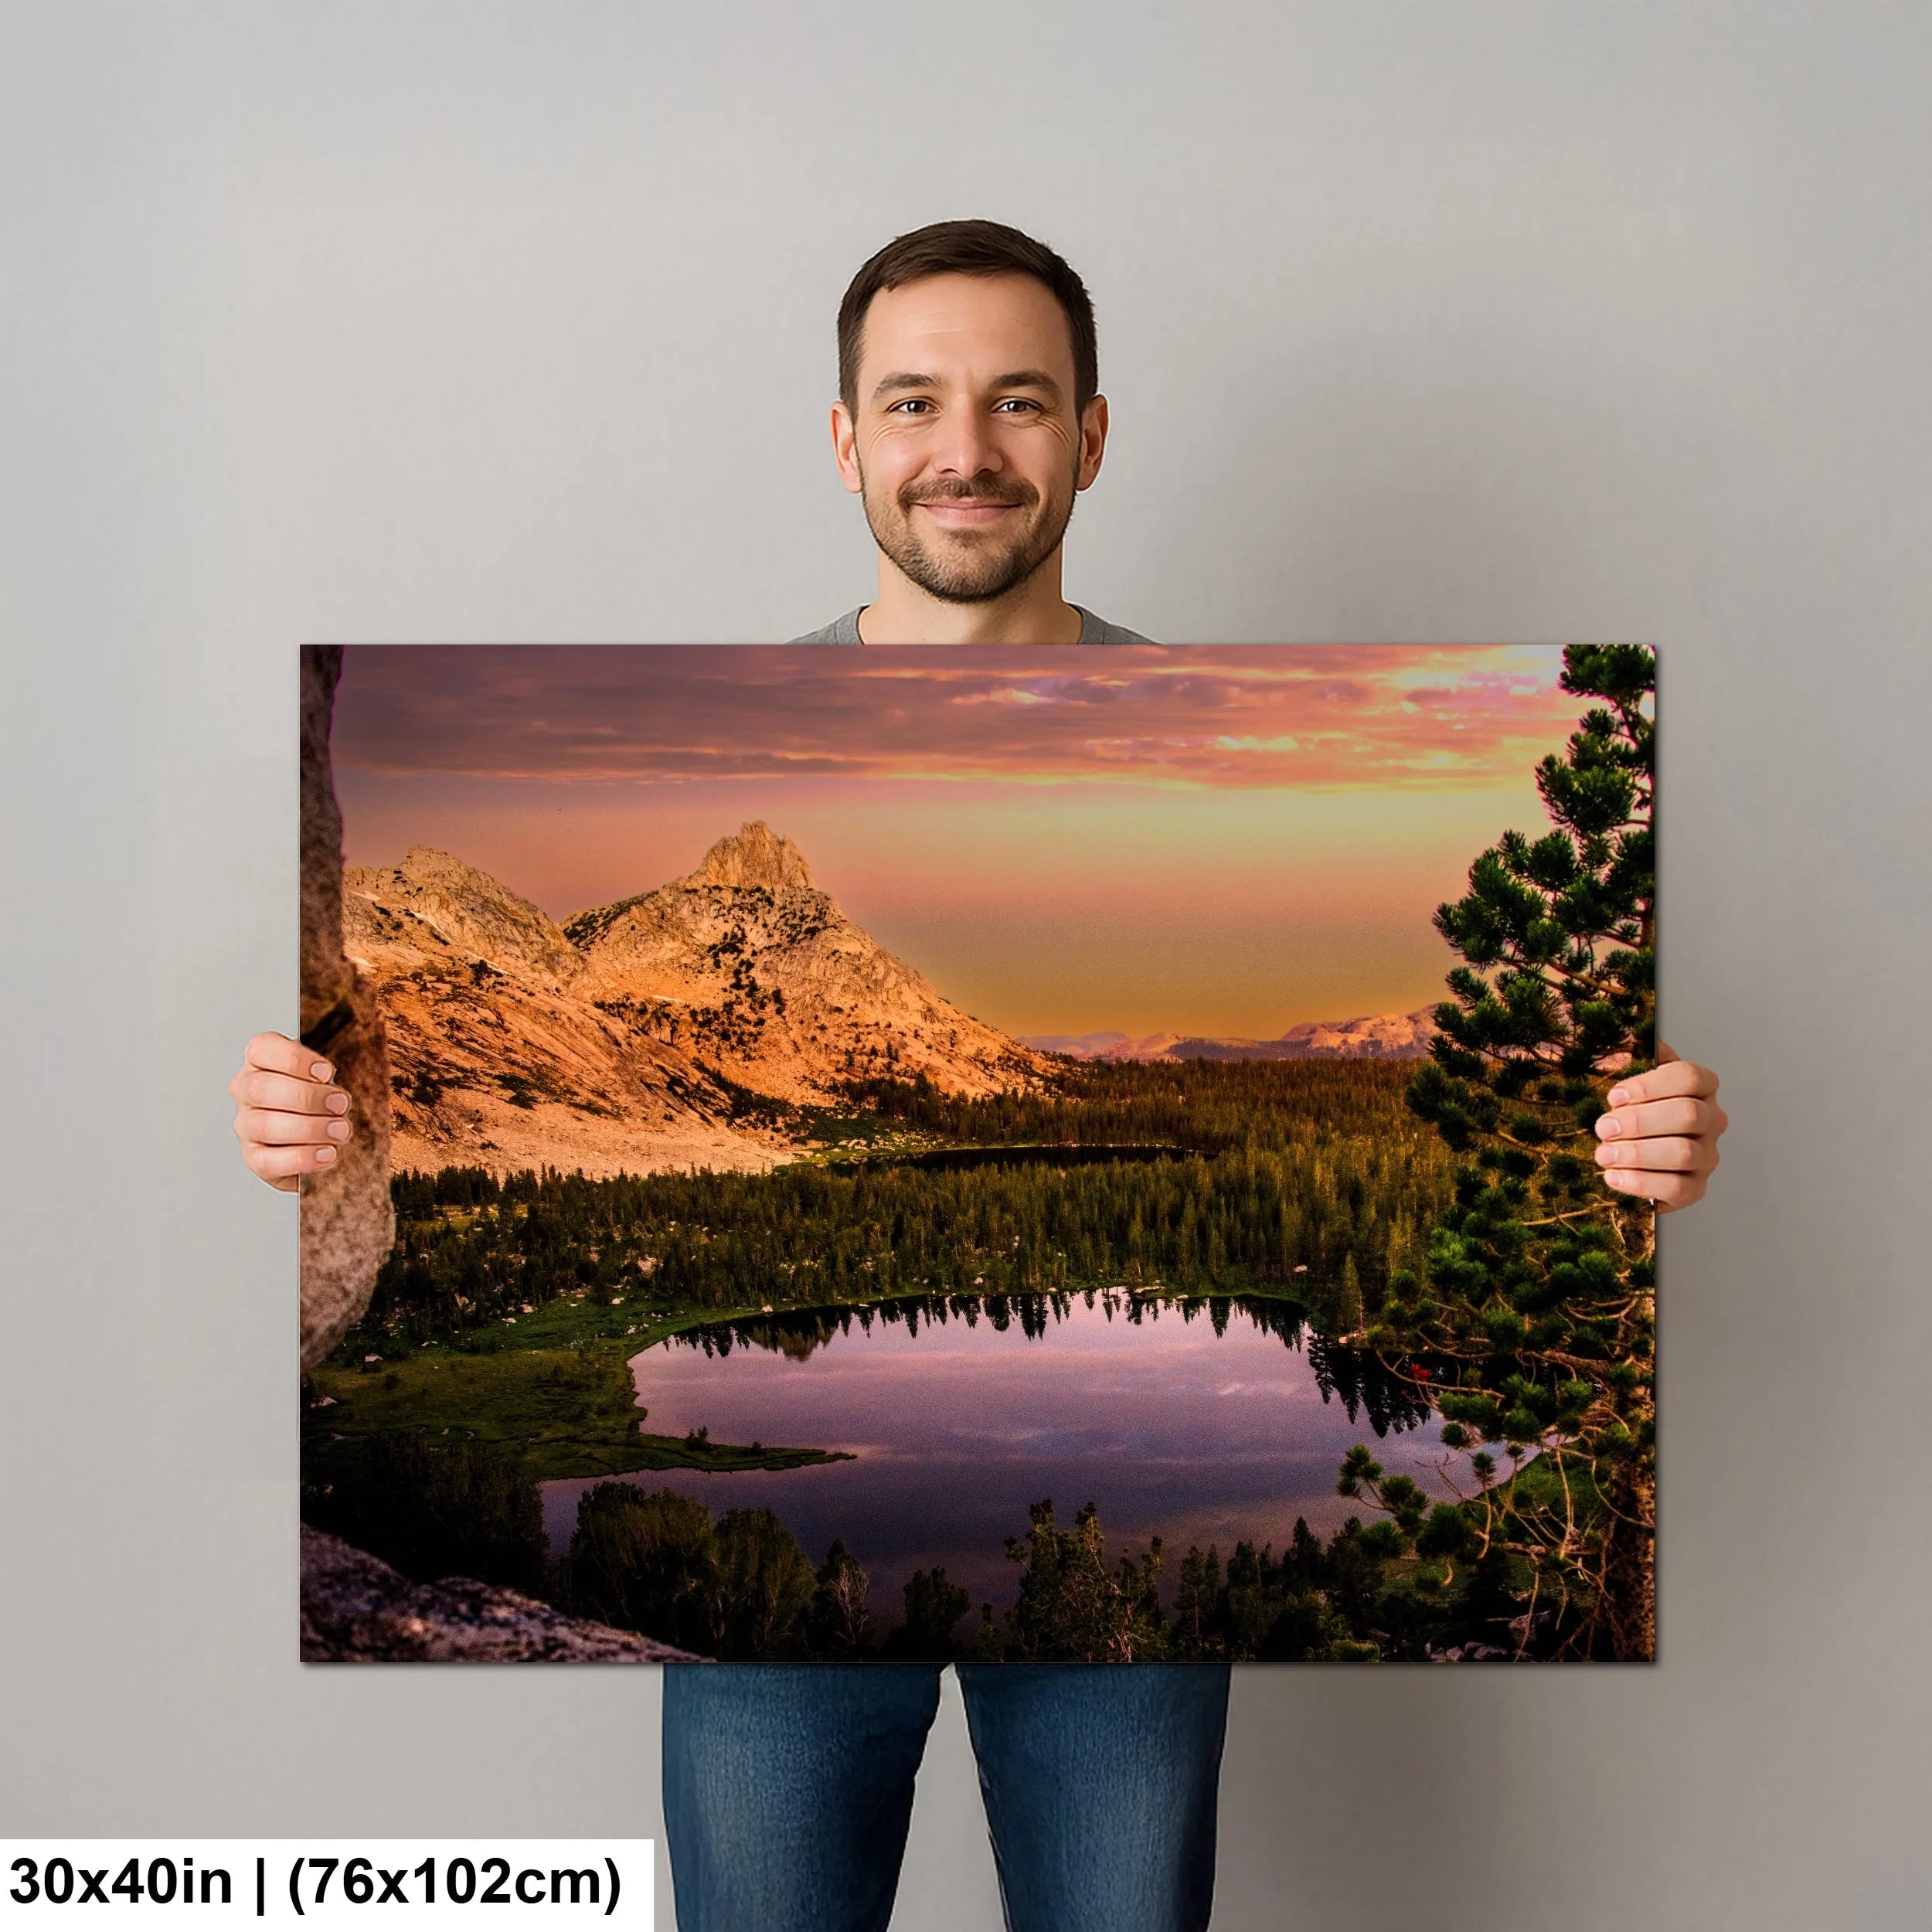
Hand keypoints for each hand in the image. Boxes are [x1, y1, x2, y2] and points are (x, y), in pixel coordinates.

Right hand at [229, 1031, 354, 1192]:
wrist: (318, 1136)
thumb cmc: (319, 1098)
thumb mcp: (324, 1078)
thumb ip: (324, 1079)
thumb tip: (332, 1094)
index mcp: (260, 1061)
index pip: (261, 1049)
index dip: (295, 1060)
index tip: (326, 1072)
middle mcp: (246, 1091)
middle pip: (261, 1089)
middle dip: (307, 1097)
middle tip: (340, 1104)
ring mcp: (246, 1126)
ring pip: (265, 1126)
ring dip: (310, 1128)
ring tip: (341, 1130)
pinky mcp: (254, 1158)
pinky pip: (268, 1161)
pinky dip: (302, 1157)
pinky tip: (327, 1154)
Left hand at [1593, 1040, 1726, 1211]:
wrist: (1636, 1156)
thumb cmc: (1635, 1110)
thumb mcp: (1634, 1080)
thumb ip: (1637, 1057)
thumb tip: (1634, 1035)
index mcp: (1701, 1086)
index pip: (1689, 1076)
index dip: (1650, 1085)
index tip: (1614, 1096)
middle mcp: (1712, 1120)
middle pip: (1688, 1115)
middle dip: (1639, 1122)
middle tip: (1603, 1128)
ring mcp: (1707, 1156)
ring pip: (1683, 1153)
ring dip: (1637, 1154)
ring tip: (1603, 1154)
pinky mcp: (1696, 1188)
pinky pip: (1677, 1188)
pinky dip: (1641, 1183)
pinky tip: (1614, 1177)